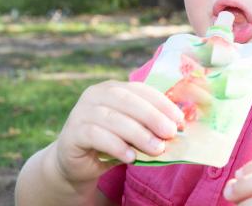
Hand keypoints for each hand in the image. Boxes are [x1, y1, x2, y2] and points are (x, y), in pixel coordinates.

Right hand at [52, 80, 183, 185]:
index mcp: (112, 88)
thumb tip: (178, 128)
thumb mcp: (132, 130)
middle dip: (152, 116)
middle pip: (127, 100)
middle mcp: (95, 95)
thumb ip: (148, 125)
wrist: (75, 163)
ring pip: (112, 118)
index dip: (161, 103)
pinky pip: (96, 135)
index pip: (140, 90)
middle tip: (170, 133)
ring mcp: (81, 112)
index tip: (179, 120)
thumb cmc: (110, 143)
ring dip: (138, 134)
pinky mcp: (72, 133)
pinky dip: (116, 146)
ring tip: (157, 149)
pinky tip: (130, 157)